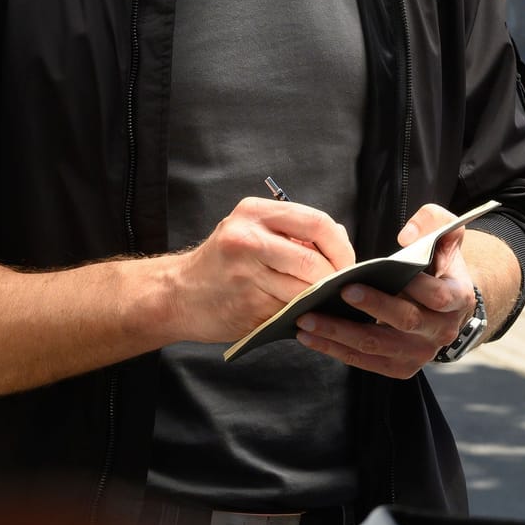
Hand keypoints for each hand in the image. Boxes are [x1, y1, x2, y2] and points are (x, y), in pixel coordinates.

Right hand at [168, 197, 355, 343]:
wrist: (177, 295)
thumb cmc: (225, 262)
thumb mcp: (254, 231)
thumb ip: (295, 232)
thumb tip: (342, 240)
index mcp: (255, 212)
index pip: (317, 222)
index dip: (341, 246)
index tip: (348, 262)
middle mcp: (246, 238)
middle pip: (313, 258)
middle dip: (334, 276)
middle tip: (341, 286)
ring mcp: (244, 273)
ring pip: (303, 289)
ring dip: (319, 298)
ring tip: (322, 299)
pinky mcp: (245, 304)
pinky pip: (288, 309)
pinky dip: (301, 312)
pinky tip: (299, 312)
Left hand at [293, 203, 477, 378]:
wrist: (444, 303)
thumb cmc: (438, 264)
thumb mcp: (445, 233)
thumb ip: (433, 222)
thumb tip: (407, 237)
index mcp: (457, 298)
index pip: (438, 295)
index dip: (415, 286)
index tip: (386, 270)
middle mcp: (442, 331)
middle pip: (405, 322)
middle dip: (372, 306)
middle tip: (342, 290)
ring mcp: (420, 354)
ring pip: (377, 346)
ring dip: (340, 334)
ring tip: (308, 319)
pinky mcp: (399, 368)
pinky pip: (364, 361)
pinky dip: (335, 349)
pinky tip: (309, 337)